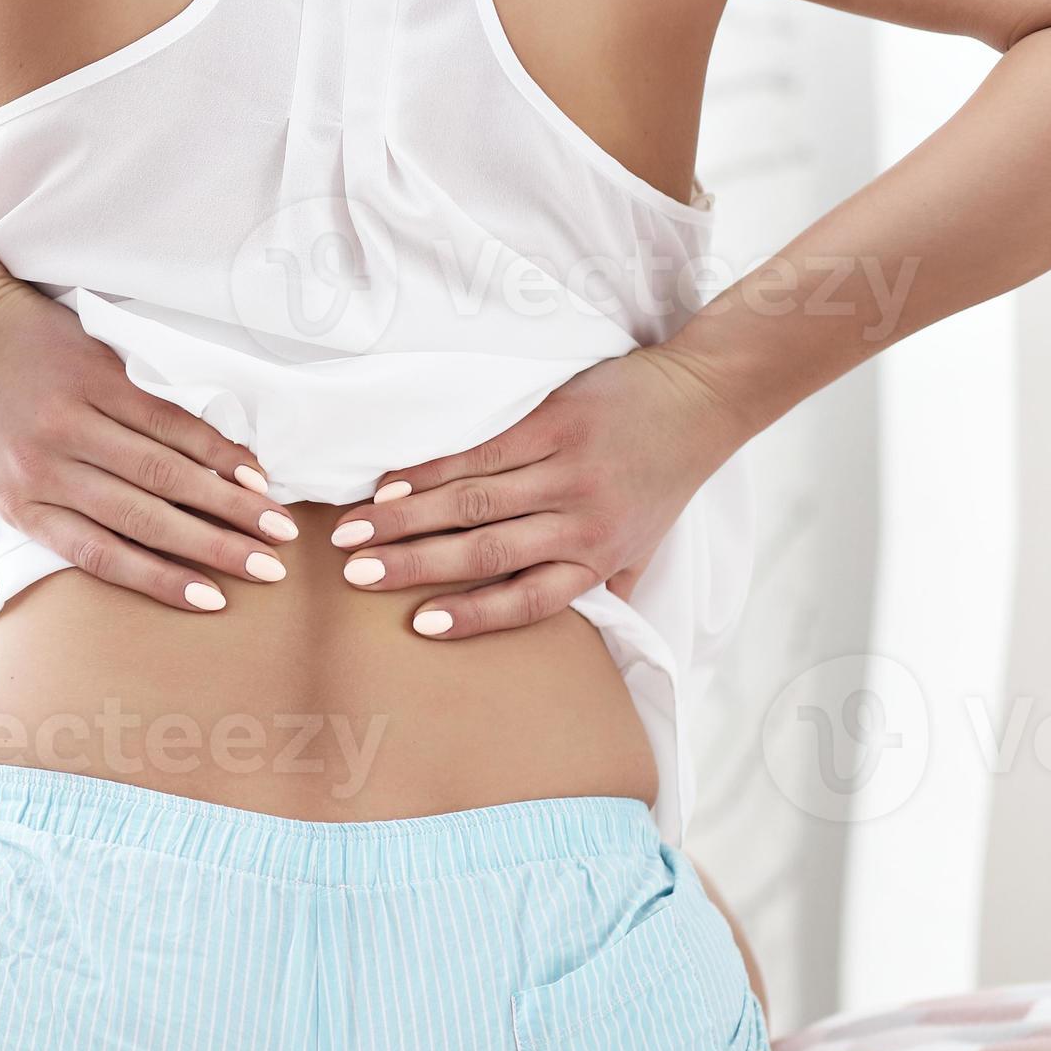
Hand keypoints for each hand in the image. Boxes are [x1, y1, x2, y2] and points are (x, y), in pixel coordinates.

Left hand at [0, 273, 297, 615]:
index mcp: (22, 501)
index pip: (100, 553)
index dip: (159, 579)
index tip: (212, 601)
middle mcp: (53, 464)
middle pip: (146, 517)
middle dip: (214, 548)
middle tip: (268, 571)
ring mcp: (79, 416)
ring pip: (166, 469)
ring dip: (229, 501)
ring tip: (275, 527)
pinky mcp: (100, 374)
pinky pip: (167, 418)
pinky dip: (212, 446)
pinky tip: (249, 468)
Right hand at [326, 345, 746, 638]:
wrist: (698, 403)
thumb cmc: (662, 480)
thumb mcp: (643, 547)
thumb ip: (606, 588)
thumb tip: (584, 648)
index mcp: (598, 561)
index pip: (529, 600)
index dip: (473, 615)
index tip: (420, 627)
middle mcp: (580, 522)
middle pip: (485, 551)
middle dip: (413, 566)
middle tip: (357, 576)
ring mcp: (564, 471)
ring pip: (470, 503)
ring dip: (403, 519)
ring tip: (352, 533)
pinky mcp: (552, 424)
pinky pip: (479, 454)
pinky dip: (430, 472)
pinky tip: (390, 487)